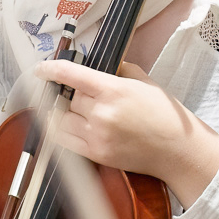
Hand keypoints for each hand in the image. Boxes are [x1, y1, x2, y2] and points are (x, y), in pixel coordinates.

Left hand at [30, 59, 218, 205]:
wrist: (178, 149)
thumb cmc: (163, 114)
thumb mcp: (142, 81)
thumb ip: (117, 70)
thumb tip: (93, 64)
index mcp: (113, 90)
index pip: (70, 75)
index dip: (50, 69)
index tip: (40, 68)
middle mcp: (102, 113)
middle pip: (67, 98)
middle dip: (69, 94)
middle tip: (75, 93)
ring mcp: (97, 135)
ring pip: (62, 119)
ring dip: (64, 113)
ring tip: (74, 110)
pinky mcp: (96, 155)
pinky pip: (64, 140)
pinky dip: (60, 131)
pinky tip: (63, 125)